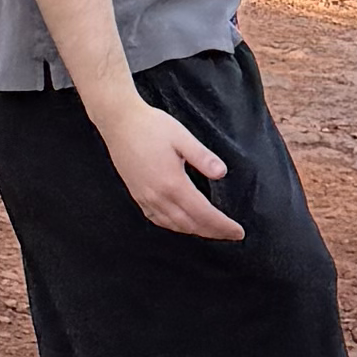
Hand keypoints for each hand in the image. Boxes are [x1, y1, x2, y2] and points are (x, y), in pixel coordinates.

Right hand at [100, 100, 243, 242]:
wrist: (118, 122)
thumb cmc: (151, 126)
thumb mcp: (182, 137)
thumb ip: (202, 157)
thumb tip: (222, 173)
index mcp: (173, 183)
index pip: (204, 214)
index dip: (222, 226)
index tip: (238, 232)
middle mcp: (158, 196)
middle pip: (190, 224)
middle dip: (213, 232)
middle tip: (230, 234)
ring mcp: (145, 198)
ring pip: (174, 225)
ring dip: (195, 231)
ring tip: (211, 230)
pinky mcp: (137, 195)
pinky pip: (158, 219)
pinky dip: (174, 226)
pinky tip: (181, 222)